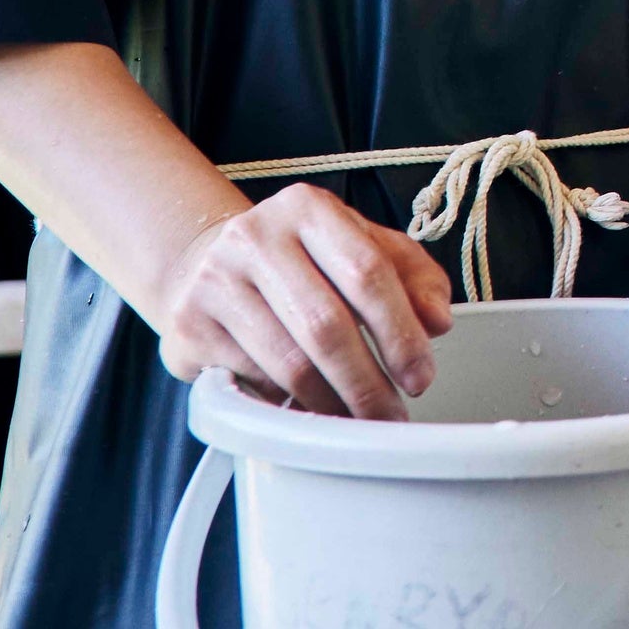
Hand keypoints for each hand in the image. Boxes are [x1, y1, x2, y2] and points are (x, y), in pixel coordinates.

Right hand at [151, 181, 456, 420]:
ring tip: (357, 421)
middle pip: (327, 326)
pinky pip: (253, 381)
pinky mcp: (190, 326)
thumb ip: (409, 275)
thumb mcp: (359, 246)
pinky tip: (309, 411)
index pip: (368, 272)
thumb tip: (438, 321)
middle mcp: (257, 237)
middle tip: (390, 414)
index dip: (400, 332)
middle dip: (367, 382)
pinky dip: (288, 404)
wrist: (201, 262)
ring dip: (331, 404)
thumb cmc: (298, 258)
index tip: (420, 375)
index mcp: (309, 208)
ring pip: (288, 363)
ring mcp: (216, 281)